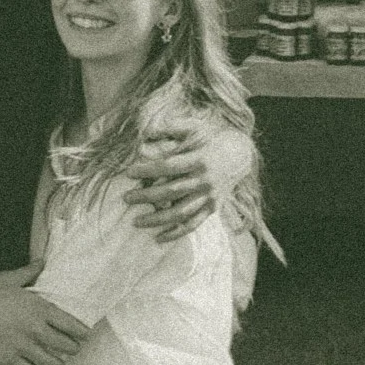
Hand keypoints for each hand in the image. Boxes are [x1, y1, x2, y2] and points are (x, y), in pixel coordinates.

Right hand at [0, 263, 89, 364]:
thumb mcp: (8, 279)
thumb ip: (29, 272)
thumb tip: (41, 262)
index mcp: (38, 309)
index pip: (70, 324)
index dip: (82, 332)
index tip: (85, 335)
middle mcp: (35, 330)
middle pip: (66, 346)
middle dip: (73, 348)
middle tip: (73, 348)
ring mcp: (23, 347)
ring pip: (52, 363)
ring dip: (58, 364)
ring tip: (59, 362)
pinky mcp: (10, 361)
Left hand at [124, 123, 252, 241]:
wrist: (238, 156)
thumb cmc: (210, 140)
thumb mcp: (194, 127)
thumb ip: (172, 127)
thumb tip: (148, 130)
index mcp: (198, 159)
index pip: (168, 166)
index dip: (147, 170)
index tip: (128, 173)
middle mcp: (204, 180)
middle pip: (171, 191)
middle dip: (146, 196)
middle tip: (126, 198)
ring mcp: (209, 197)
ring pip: (180, 212)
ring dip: (157, 219)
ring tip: (136, 222)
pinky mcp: (212, 209)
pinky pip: (193, 224)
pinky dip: (176, 233)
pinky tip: (158, 238)